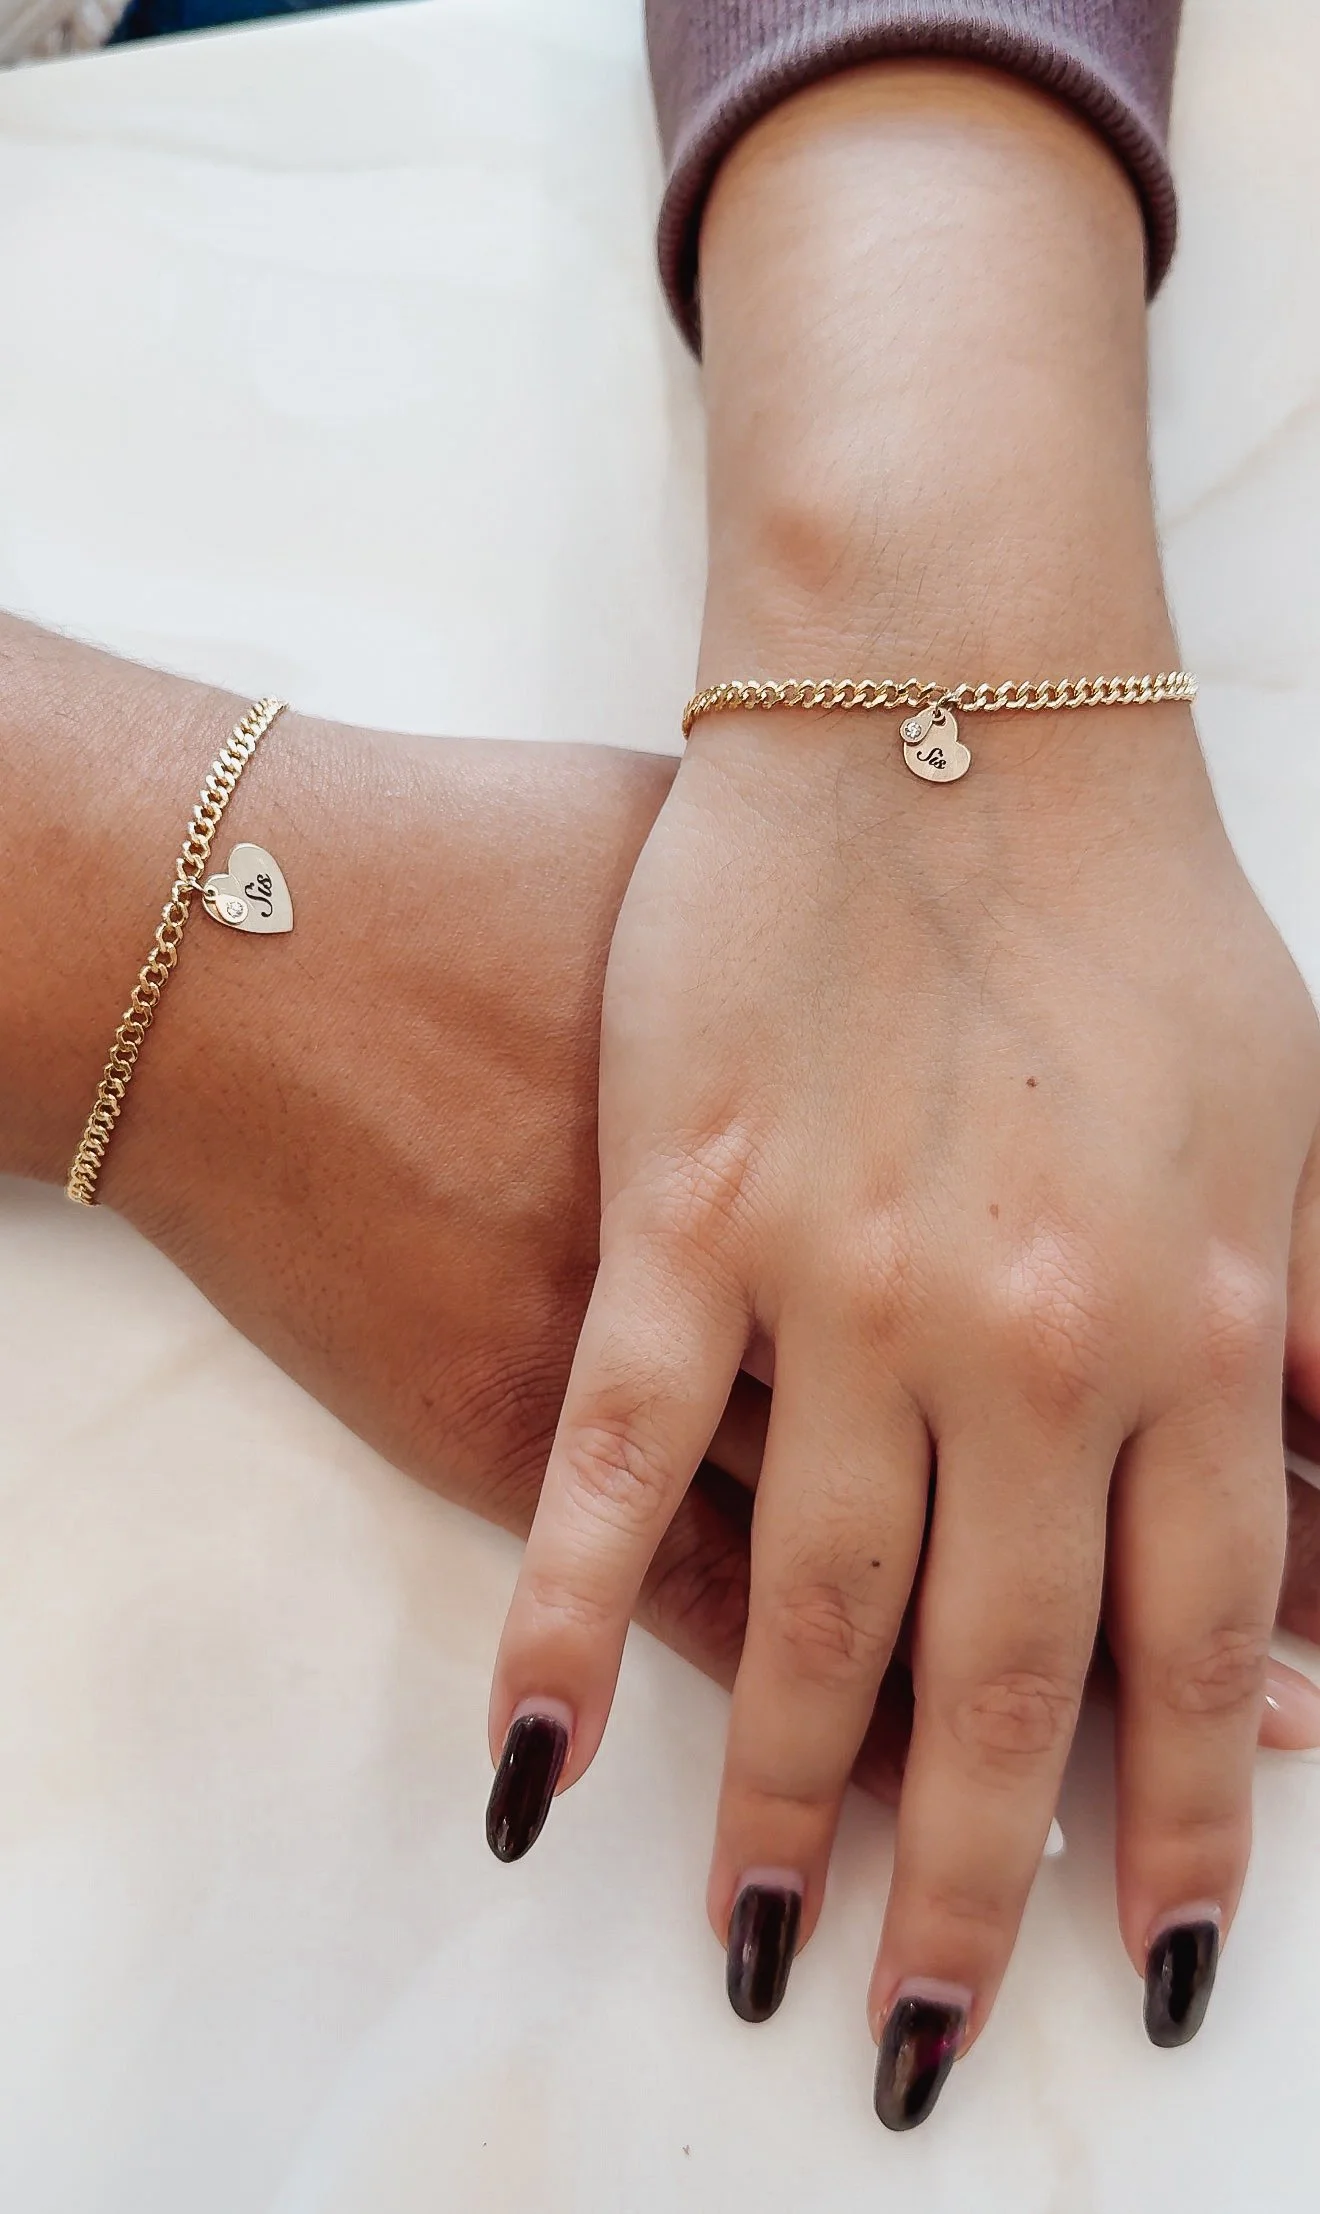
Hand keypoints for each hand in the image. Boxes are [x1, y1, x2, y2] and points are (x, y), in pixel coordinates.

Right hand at [491, 61, 1319, 2106]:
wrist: (937, 716)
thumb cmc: (1119, 909)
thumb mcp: (1287, 1118)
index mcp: (1189, 1320)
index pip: (1197, 1638)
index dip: (1174, 1820)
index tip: (1144, 1953)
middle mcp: (1025, 1343)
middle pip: (1010, 1671)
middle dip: (979, 1880)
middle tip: (933, 2032)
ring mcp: (841, 1291)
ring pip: (818, 1609)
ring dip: (783, 1805)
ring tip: (757, 1949)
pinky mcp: (682, 1227)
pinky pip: (626, 1472)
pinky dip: (578, 1631)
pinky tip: (540, 1775)